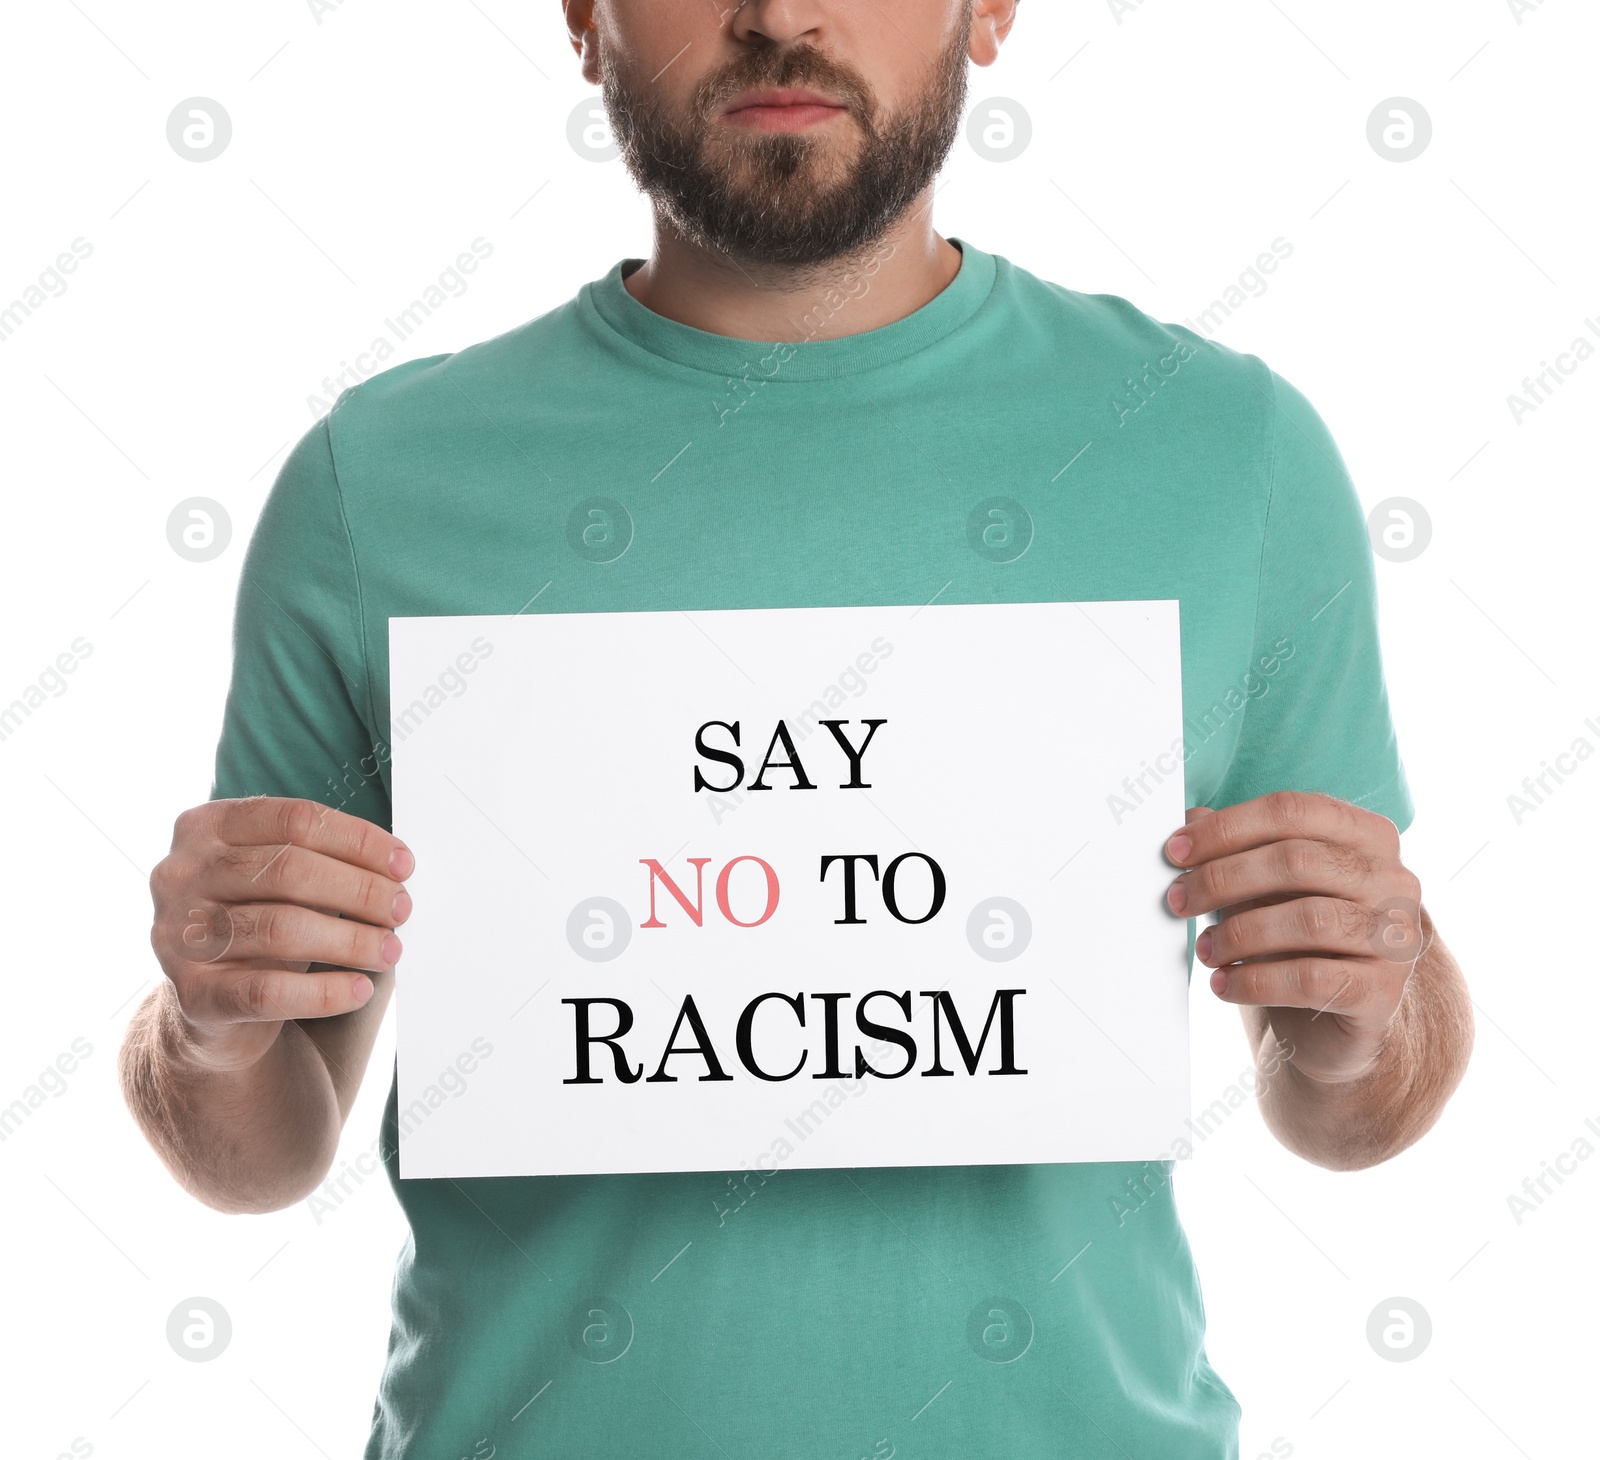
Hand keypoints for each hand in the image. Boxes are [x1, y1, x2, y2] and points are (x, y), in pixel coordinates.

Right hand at [149, 797, 411, 1068]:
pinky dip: (323, 992)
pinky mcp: (192, 995)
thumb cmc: (262, 919)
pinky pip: (267, 992)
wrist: (212, 1001)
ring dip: (351, 941)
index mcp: (206, 827)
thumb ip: (325, 862)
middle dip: (359, 889)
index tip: (404, 865)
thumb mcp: (283, 878)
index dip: (357, 840)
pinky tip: (359, 990)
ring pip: (280, 929)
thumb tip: (396, 871)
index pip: (295, 819)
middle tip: (401, 909)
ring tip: (389, 950)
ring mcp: (178, 935)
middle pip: (288, 870)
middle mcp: (180, 875)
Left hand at [1163, 790, 1424, 1084]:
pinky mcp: (1384, 992)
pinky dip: (1255, 982)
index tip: (1176, 851)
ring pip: (1309, 920)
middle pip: (1298, 861)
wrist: (1326, 1024)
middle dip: (1224, 878)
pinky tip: (1224, 984)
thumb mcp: (1263, 886)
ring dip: (1239, 933)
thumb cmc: (1293, 940)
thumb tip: (1189, 819)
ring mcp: (1396, 937)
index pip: (1293, 810)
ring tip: (1205, 949)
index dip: (1227, 827)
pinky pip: (1312, 979)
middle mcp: (1394, 880)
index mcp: (1368, 836)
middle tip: (1178, 900)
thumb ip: (1234, 848)